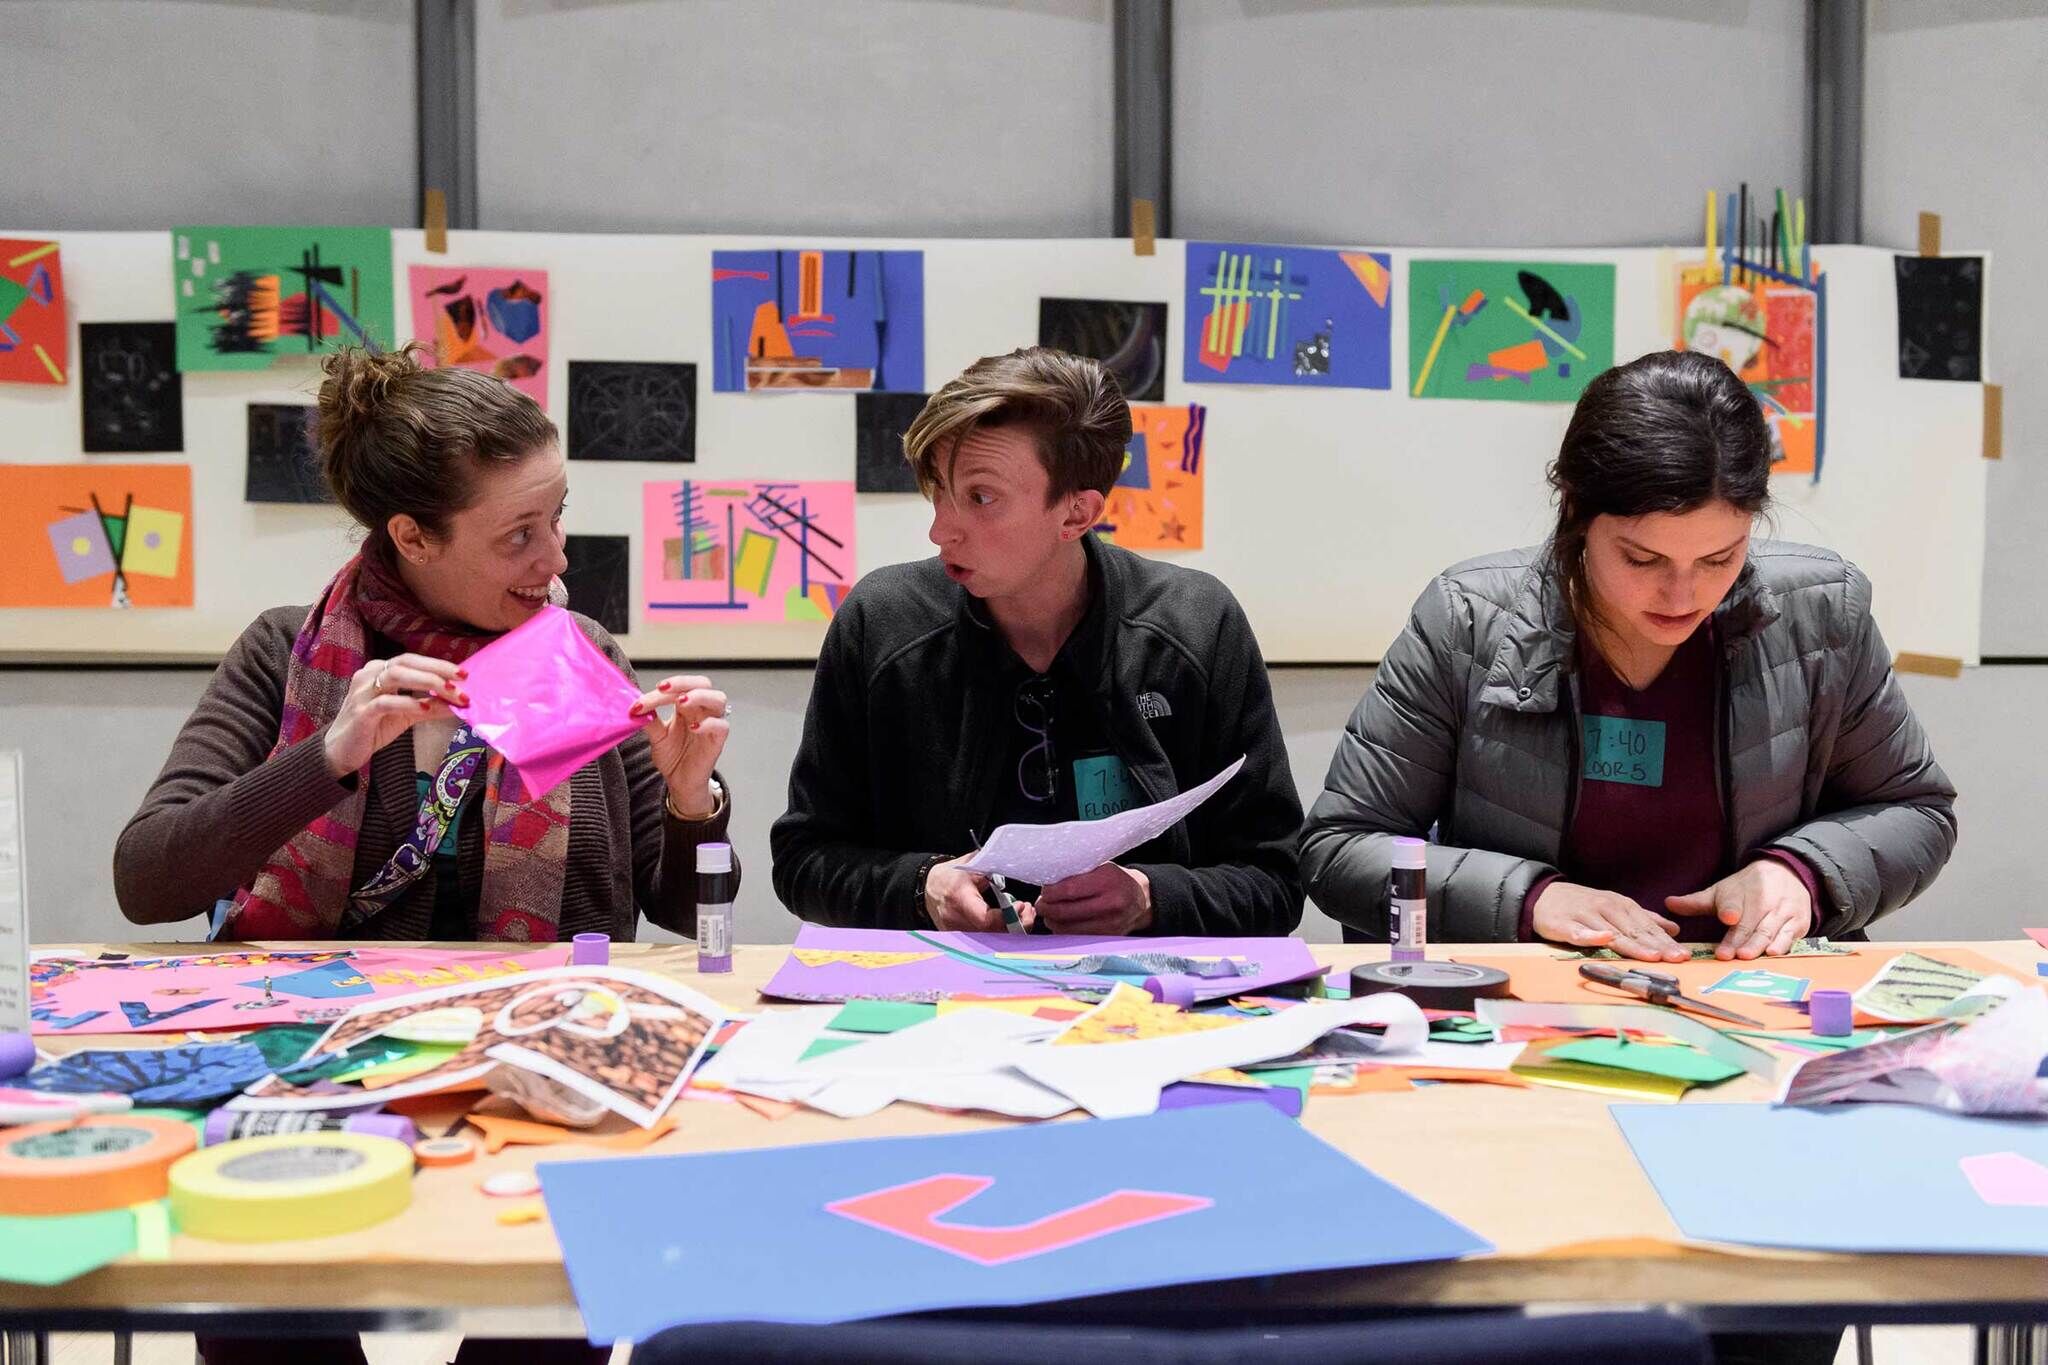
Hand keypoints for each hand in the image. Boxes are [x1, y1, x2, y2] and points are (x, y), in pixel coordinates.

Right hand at [323, 654, 464, 777]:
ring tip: (450, 693)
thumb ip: (431, 707)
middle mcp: (369, 675)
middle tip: (463, 682)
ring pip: (396, 675)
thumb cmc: (374, 728)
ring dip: (428, 683)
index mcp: (379, 670)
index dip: (438, 664)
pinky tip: (425, 708)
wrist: (341, 751)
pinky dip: (408, 703)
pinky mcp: (360, 712)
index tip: (464, 674)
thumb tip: (460, 703)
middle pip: (406, 662)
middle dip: (438, 670)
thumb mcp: (407, 715)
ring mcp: (362, 692)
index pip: (412, 660)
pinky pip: (385, 702)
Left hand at [629, 675, 728, 817]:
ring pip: (718, 699)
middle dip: (683, 682)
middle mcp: (701, 710)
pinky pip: (721, 726)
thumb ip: (650, 721)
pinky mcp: (718, 740)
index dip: (659, 692)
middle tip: (663, 688)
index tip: (640, 702)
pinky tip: (694, 728)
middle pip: (702, 683)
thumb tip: (635, 707)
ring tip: (681, 701)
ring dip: (699, 696)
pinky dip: (709, 723)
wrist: (681, 782)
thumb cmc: (674, 757)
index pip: (677, 688)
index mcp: (685, 706)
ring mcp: (712, 723)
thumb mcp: (656, 736)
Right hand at [924, 855, 1031, 931]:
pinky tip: (1010, 923)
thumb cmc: (952, 875)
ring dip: (1011, 930)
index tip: (1021, 906)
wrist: (929, 887)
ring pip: (990, 939)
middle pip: (992, 934)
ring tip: (1023, 915)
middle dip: (1017, 925)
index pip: (985, 919)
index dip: (1007, 917)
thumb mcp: (972, 864)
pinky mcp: (959, 939)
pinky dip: (1000, 933)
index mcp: (960, 898)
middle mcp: (957, 920)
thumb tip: (1015, 863)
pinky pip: (984, 940)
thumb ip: (992, 866)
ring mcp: (957, 932)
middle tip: (1029, 911)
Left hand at [1025, 864, 1152, 935]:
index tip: (1044, 890)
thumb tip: (1048, 883)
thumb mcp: (1101, 868)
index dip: (1050, 892)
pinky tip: (1061, 922)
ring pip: (1068, 928)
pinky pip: (1077, 937)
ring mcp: (1110, 924)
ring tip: (1049, 912)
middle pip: (1065, 912)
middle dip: (1047, 908)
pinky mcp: (1107, 937)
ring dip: (1053, 921)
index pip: (1069, 890)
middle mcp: (1111, 904)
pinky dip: (1064, 931)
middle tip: (1041, 903)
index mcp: (1107, 881)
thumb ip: (1078, 874)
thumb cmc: (1116, 879)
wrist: (1142, 899)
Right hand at [1530, 881, 1688, 962]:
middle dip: (1657, 946)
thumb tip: (1674, 929)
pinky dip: (1591, 936)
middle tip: (1677, 959)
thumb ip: (1644, 919)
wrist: (1543, 896)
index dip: (1665, 941)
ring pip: (1611, 933)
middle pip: (1634, 931)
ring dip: (1632, 945)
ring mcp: (1584, 915)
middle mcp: (1605, 908)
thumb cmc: (1583, 904)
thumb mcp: (1615, 907)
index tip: (1683, 954)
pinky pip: (1578, 932)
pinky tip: (1603, 938)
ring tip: (1652, 956)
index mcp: (1621, 905)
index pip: (1647, 926)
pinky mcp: (1563, 924)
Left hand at [1665, 860, 1812, 959]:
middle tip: (1727, 955)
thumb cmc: (1747, 889)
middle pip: (1750, 922)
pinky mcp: (1798, 923)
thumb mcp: (1721, 891)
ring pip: (1769, 930)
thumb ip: (1696, 902)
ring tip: (1746, 957)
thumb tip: (1668, 903)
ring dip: (1758, 944)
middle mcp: (1763, 901)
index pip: (1734, 902)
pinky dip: (1782, 945)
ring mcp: (1782, 912)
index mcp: (1740, 893)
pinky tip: (1773, 954)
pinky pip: (1790, 935)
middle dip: (1739, 938)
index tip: (1727, 917)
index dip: (1731, 909)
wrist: (1787, 874)